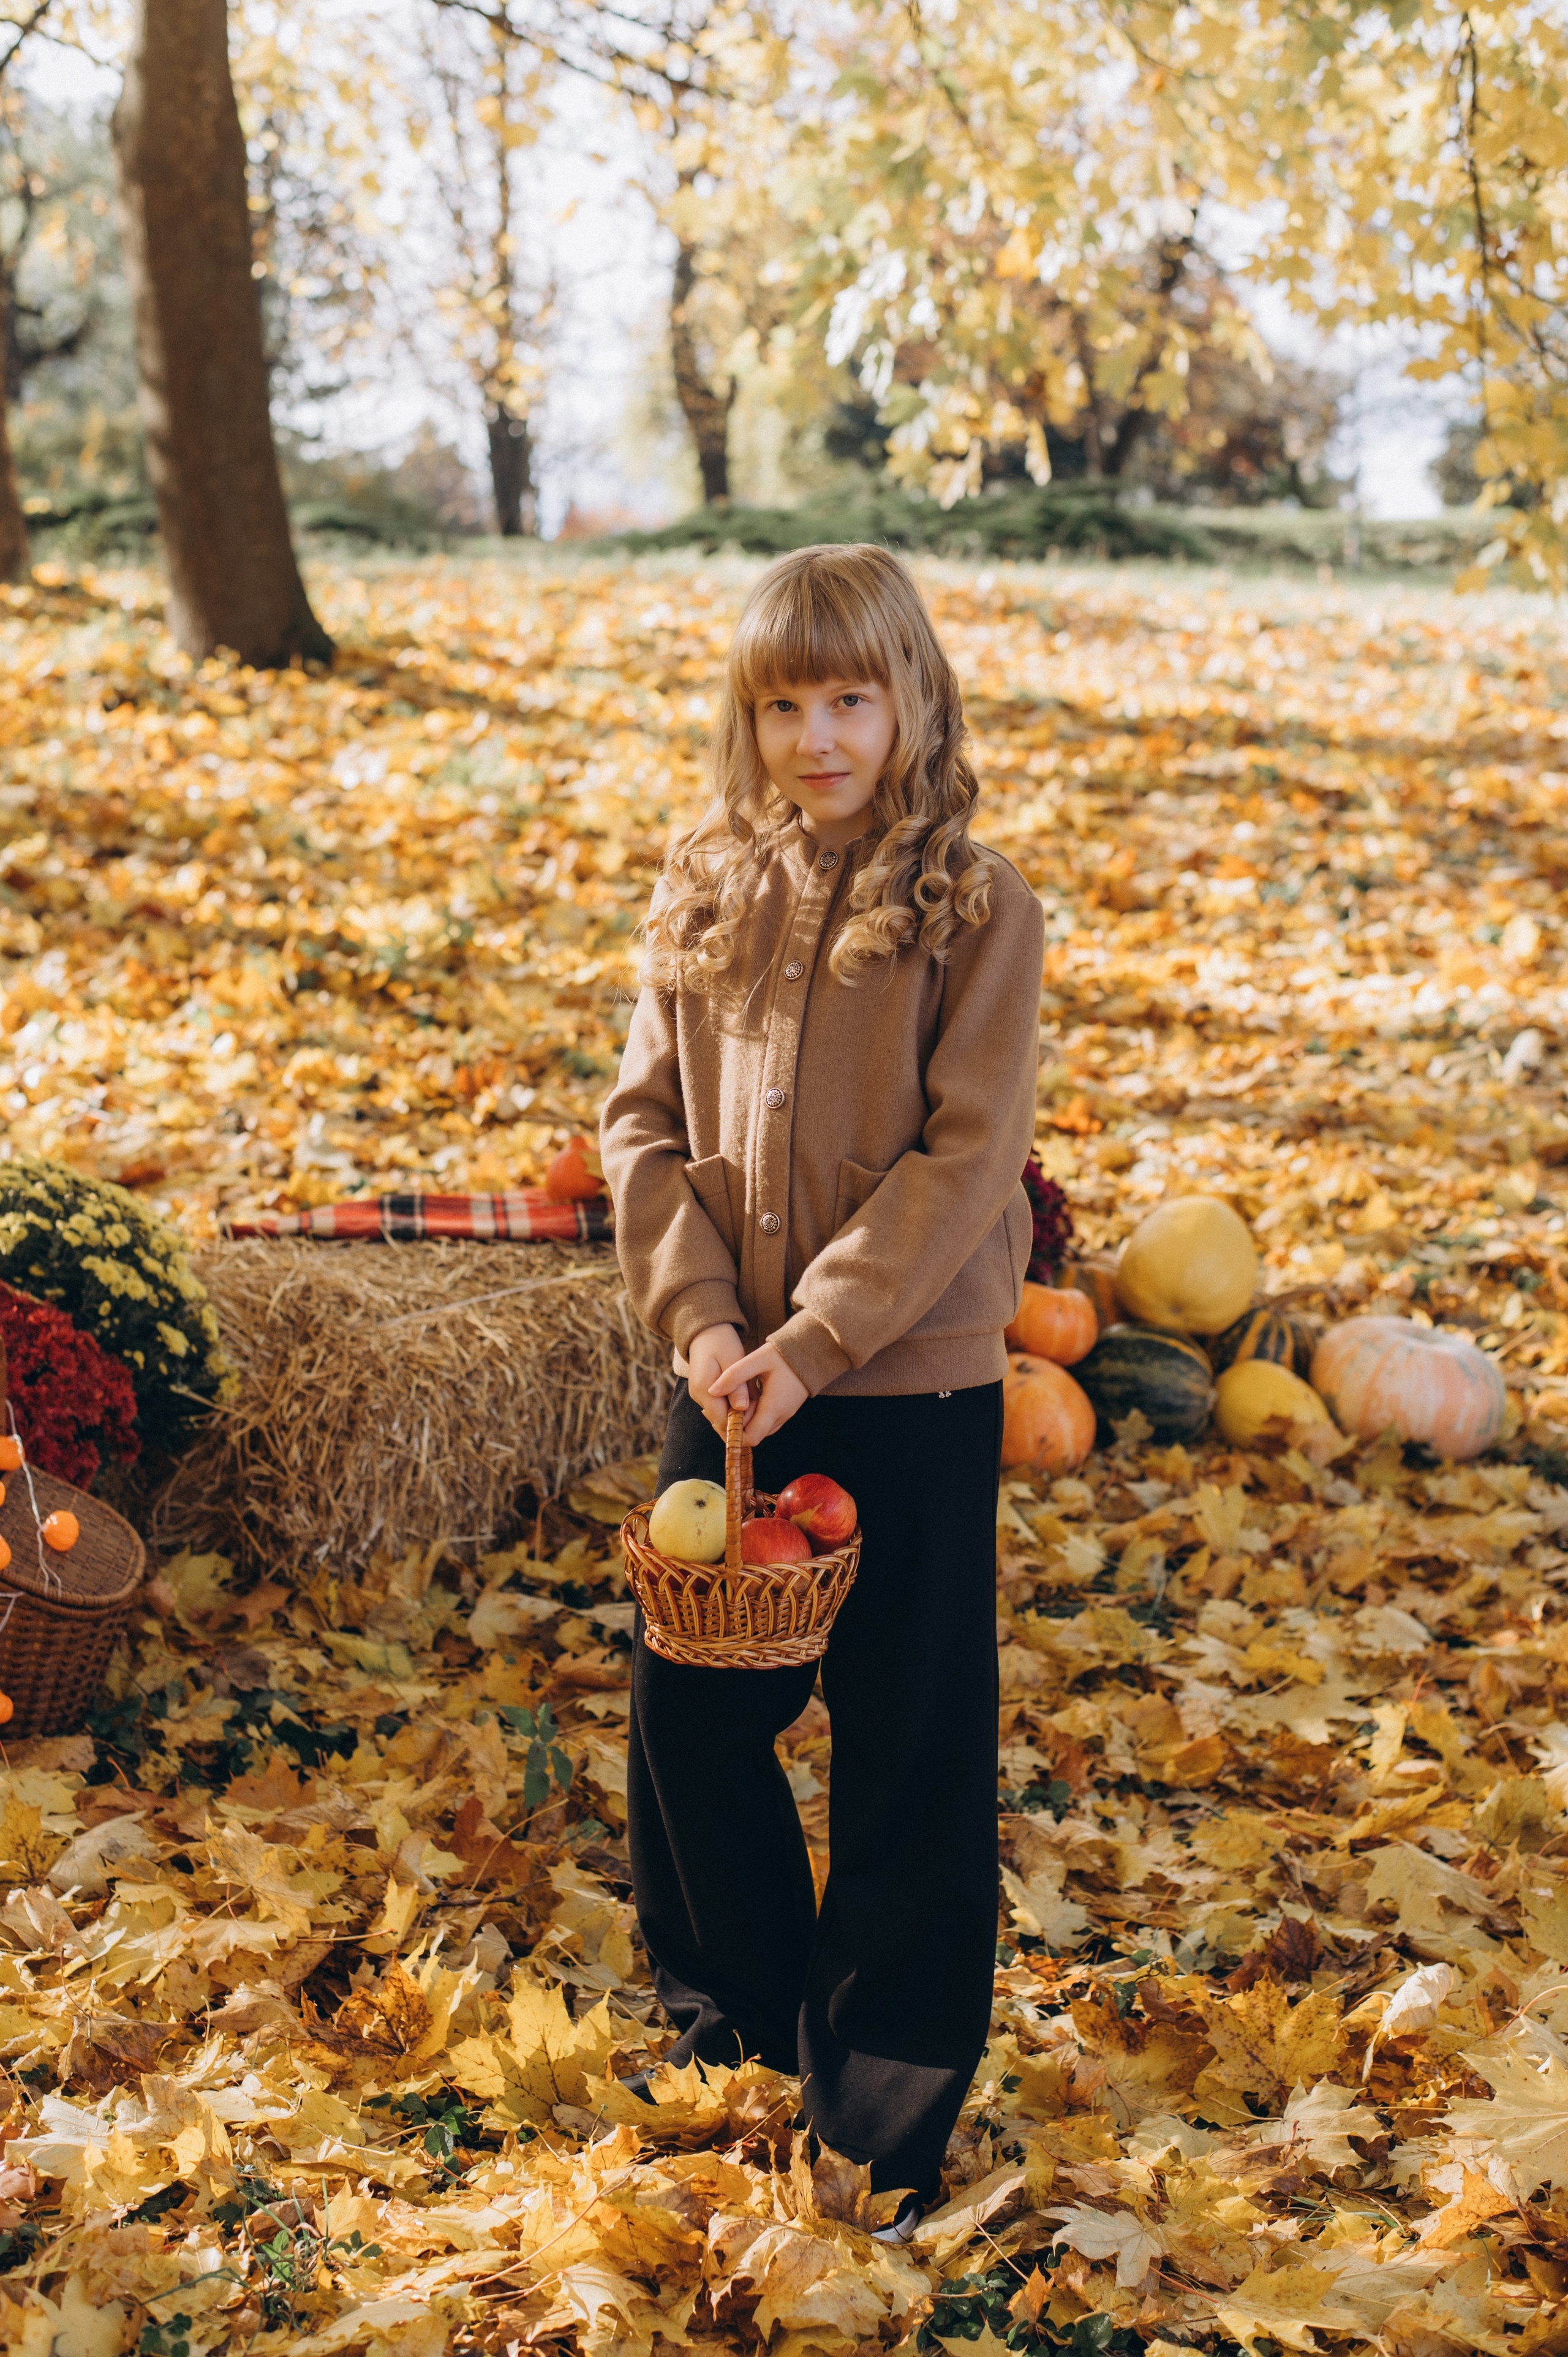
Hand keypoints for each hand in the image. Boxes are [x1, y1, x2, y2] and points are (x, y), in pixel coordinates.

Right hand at [687, 1323, 749, 1437]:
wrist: (706, 1332)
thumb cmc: (721, 1342)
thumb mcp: (733, 1360)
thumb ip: (737, 1385)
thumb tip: (742, 1408)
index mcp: (704, 1389)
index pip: (722, 1421)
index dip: (740, 1423)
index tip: (758, 1414)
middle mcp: (699, 1396)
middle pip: (721, 1421)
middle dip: (741, 1419)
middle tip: (759, 1407)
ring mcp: (700, 1396)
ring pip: (721, 1415)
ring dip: (738, 1412)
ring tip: (753, 1399)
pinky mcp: (705, 1393)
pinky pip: (720, 1406)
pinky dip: (733, 1405)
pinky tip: (746, 1396)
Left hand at [711, 1341, 808, 1446]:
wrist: (812, 1351)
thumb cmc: (785, 1354)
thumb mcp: (757, 1359)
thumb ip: (735, 1375)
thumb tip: (713, 1391)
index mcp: (773, 1408)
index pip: (750, 1438)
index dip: (733, 1433)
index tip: (719, 1417)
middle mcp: (781, 1416)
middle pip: (753, 1435)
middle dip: (735, 1425)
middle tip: (719, 1404)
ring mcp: (785, 1414)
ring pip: (759, 1428)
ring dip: (743, 1420)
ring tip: (728, 1400)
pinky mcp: (786, 1409)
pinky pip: (766, 1421)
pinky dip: (753, 1415)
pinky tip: (743, 1399)